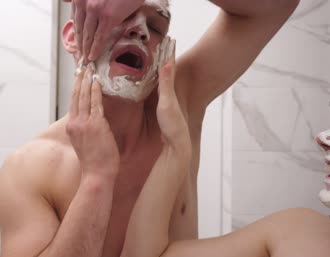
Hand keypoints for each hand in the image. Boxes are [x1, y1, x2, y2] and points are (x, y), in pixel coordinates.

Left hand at [63, 0, 144, 61]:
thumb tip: (65, 1)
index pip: (75, 19)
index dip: (76, 33)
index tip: (77, 42)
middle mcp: (84, 2)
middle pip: (79, 28)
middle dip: (80, 44)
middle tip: (80, 55)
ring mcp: (95, 10)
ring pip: (88, 35)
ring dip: (86, 49)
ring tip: (86, 59)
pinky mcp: (108, 17)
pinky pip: (99, 37)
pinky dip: (95, 49)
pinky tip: (93, 56)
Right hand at [66, 64, 119, 179]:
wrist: (97, 174)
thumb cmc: (94, 162)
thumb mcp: (84, 143)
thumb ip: (85, 129)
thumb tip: (91, 120)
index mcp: (72, 127)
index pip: (73, 102)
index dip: (75, 87)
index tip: (78, 76)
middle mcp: (75, 123)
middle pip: (75, 96)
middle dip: (79, 79)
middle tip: (82, 65)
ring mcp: (84, 124)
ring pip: (83, 97)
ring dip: (86, 80)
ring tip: (89, 68)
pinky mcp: (96, 125)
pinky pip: (95, 103)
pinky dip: (95, 91)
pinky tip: (97, 81)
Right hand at [156, 39, 191, 157]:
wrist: (176, 144)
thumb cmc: (172, 125)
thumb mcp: (167, 103)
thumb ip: (166, 84)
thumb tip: (166, 64)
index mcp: (171, 90)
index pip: (169, 67)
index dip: (169, 54)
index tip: (170, 40)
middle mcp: (171, 94)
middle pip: (167, 72)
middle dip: (166, 59)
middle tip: (165, 46)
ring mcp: (168, 102)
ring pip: (164, 82)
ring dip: (161, 71)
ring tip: (158, 61)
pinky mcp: (163, 110)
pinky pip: (159, 91)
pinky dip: (157, 84)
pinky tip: (153, 86)